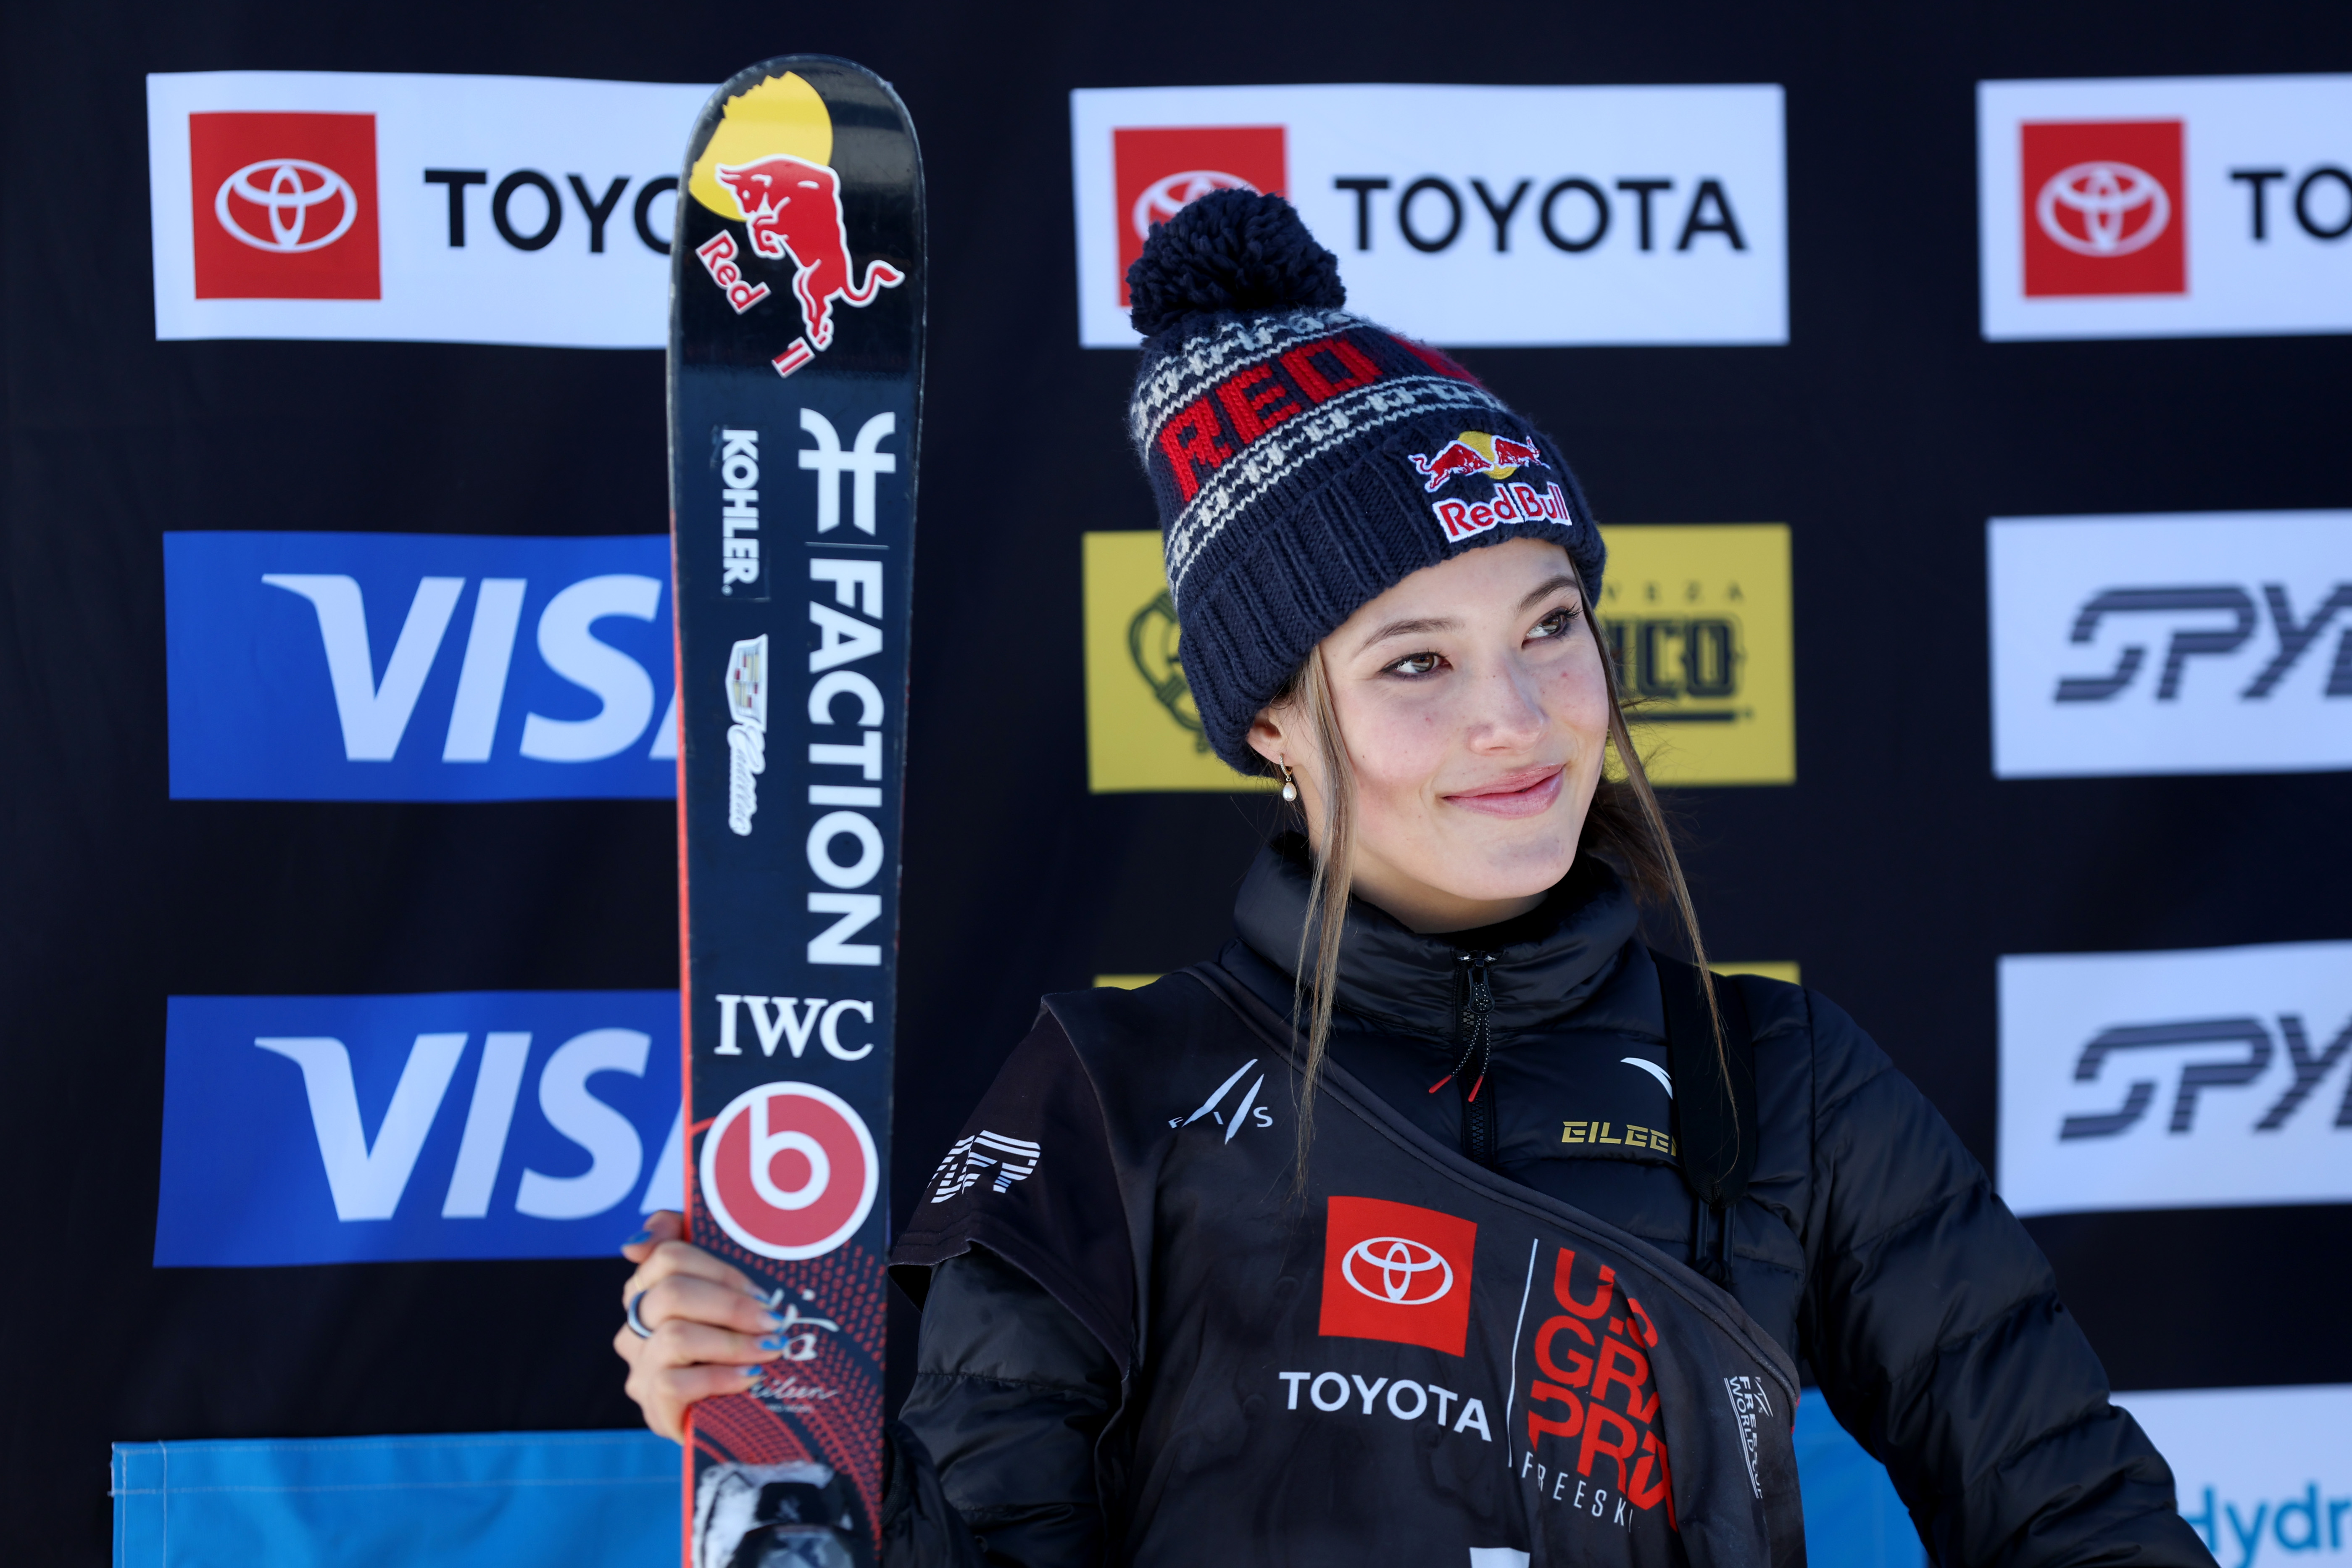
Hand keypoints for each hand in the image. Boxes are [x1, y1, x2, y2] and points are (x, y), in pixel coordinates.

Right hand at [613, 1210, 781, 1440]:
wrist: (749, 1412)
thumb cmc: (741, 1341)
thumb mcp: (733, 1292)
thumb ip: (695, 1245)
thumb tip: (635, 1244)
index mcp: (651, 1290)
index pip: (667, 1256)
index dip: (717, 1267)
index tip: (759, 1288)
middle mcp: (637, 1327)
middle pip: (671, 1294)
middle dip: (731, 1305)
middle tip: (774, 1319)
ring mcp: (641, 1369)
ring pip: (674, 1337)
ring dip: (732, 1342)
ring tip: (771, 1349)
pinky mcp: (653, 1407)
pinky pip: (674, 1383)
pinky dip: (720, 1378)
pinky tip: (751, 1378)